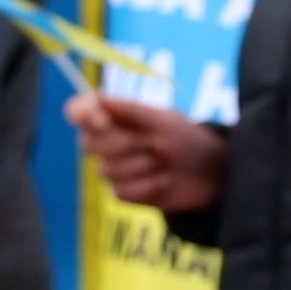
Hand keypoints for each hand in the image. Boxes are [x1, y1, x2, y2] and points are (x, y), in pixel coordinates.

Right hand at [66, 93, 225, 212]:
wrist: (213, 173)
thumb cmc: (188, 140)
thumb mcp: (164, 120)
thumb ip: (130, 109)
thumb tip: (97, 96)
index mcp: (113, 118)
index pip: (77, 112)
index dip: (82, 115)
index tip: (102, 121)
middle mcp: (108, 142)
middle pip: (87, 145)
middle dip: (122, 144)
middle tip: (152, 144)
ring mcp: (115, 168)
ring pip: (106, 171)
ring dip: (140, 166)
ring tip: (163, 162)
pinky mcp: (126, 193)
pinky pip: (120, 192)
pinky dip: (147, 187)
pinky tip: (164, 182)